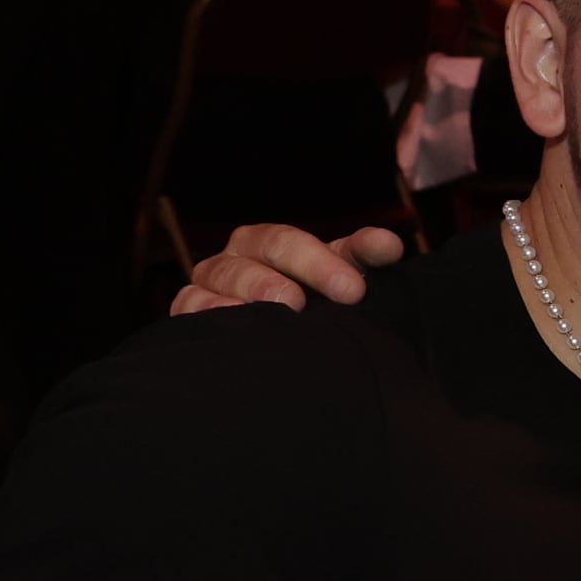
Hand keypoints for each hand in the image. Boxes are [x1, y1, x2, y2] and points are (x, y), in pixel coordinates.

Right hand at [171, 224, 402, 316]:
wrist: (274, 339)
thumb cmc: (313, 300)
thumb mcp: (341, 274)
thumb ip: (364, 255)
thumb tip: (390, 244)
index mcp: (275, 242)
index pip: (296, 241)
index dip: (324, 261)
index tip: (355, 290)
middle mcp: (241, 254)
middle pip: (265, 251)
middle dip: (302, 272)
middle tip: (334, 296)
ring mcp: (213, 280)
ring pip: (227, 274)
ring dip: (256, 289)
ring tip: (287, 307)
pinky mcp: (189, 308)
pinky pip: (190, 304)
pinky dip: (209, 310)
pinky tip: (234, 321)